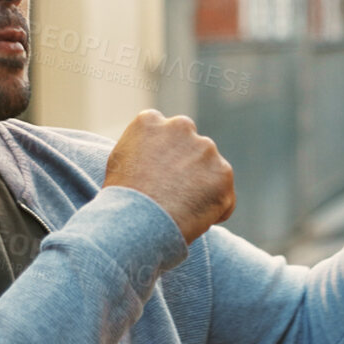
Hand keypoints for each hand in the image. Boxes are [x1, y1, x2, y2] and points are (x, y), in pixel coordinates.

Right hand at [105, 110, 235, 244]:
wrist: (136, 222)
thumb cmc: (120, 200)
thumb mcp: (119, 163)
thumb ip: (142, 150)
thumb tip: (154, 155)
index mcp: (150, 121)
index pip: (165, 132)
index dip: (164, 156)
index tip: (159, 176)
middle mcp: (181, 126)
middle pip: (192, 147)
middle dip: (188, 166)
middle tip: (174, 194)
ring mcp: (205, 148)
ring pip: (210, 169)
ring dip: (203, 186)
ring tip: (181, 211)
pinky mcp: (223, 172)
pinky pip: (225, 194)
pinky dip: (216, 208)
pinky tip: (194, 220)